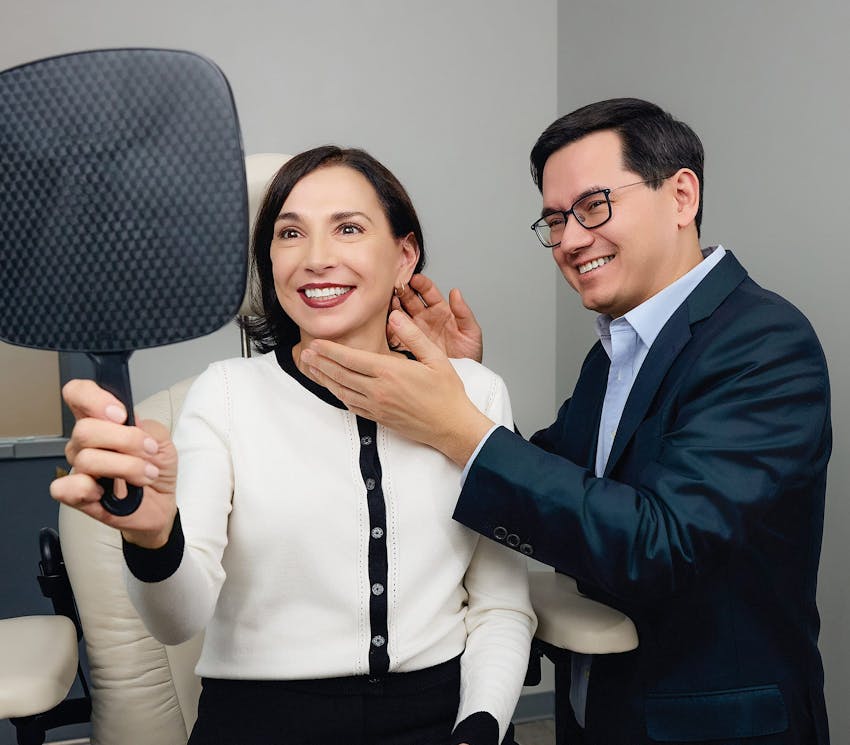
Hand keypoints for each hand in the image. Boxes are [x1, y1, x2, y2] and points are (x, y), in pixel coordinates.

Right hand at [49, 379, 177, 548]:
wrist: (162, 503)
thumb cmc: (157, 469)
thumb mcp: (162, 440)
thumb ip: (146, 426)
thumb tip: (130, 424)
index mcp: (102, 421)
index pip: (78, 394)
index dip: (94, 398)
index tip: (120, 414)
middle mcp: (85, 442)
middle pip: (85, 428)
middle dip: (126, 440)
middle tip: (147, 451)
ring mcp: (79, 468)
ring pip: (87, 458)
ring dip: (127, 467)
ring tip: (144, 475)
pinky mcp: (77, 495)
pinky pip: (65, 487)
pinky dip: (91, 490)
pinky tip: (107, 492)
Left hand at [302, 310, 493, 465]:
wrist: (451, 426)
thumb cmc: (446, 393)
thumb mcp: (436, 358)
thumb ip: (413, 335)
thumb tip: (395, 317)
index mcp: (390, 372)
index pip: (351, 358)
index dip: (330, 350)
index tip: (316, 342)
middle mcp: (378, 390)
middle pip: (341, 374)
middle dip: (320, 362)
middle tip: (305, 352)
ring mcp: (376, 406)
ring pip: (342, 390)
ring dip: (324, 378)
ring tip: (310, 367)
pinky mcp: (378, 417)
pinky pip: (351, 405)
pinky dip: (337, 394)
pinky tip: (332, 387)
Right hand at [390, 273, 482, 361]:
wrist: (463, 378)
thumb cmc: (469, 355)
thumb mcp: (471, 333)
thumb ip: (464, 313)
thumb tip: (456, 292)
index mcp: (440, 310)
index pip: (428, 291)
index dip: (420, 283)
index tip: (414, 278)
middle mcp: (425, 317)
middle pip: (409, 298)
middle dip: (402, 290)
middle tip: (396, 286)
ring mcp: (414, 330)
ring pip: (400, 313)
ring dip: (394, 306)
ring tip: (390, 302)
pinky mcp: (407, 344)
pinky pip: (395, 334)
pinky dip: (390, 328)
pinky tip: (388, 324)